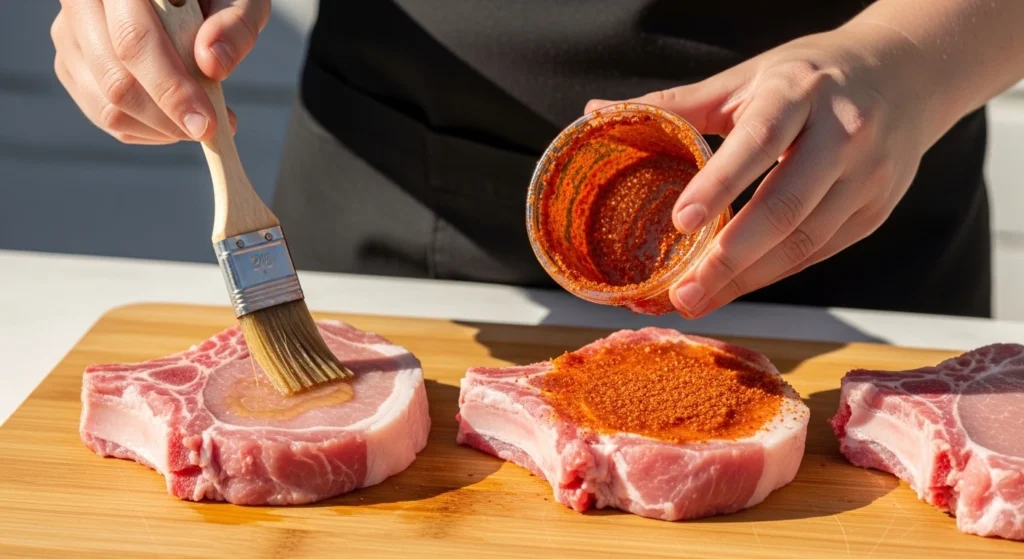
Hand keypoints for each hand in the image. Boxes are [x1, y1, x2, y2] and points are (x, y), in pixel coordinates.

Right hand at [51, 0, 270, 143]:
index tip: (206, 123)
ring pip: (106, 106)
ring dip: (160, 129)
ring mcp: (70, 38)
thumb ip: (234, 24)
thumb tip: (213, 64)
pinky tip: (176, 119)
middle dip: (168, 119)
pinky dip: (146, 130)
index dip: (170, 89)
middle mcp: (82, 5)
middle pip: (116, 81)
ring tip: (199, 120)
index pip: (134, 41)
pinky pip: (104, 116)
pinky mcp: (72, 66)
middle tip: (210, 129)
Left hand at [586, 24, 933, 317]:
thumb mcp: (746, 77)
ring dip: (748, 278)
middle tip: (682, 293)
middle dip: (730, 257)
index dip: (720, 184)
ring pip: (805, 240)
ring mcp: (867, 177)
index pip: (758, 142)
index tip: (681, 222)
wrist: (905, 75)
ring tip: (696, 300)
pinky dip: (772, 273)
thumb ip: (677, 104)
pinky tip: (734, 287)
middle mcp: (843, 134)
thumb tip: (597, 114)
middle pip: (786, 206)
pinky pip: (818, 251)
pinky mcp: (876, 211)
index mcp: (799, 92)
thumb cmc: (808, 76)